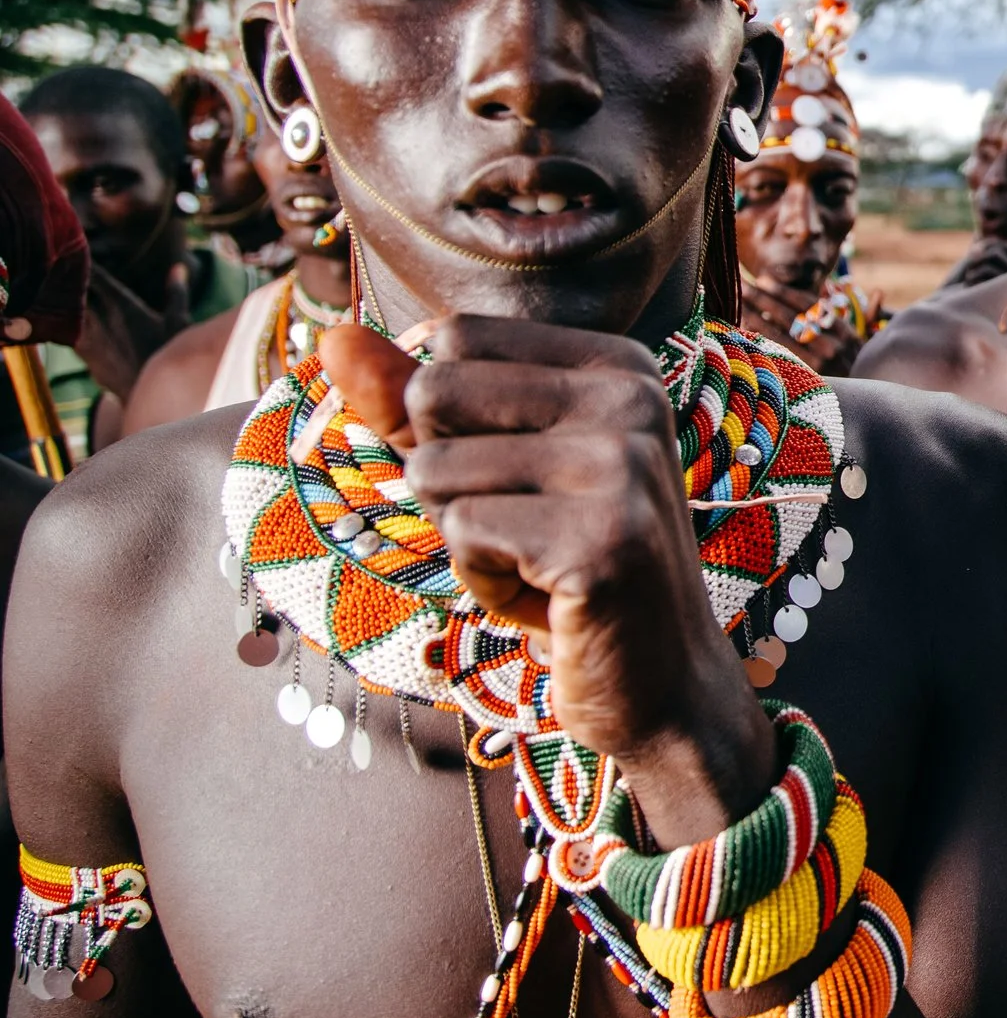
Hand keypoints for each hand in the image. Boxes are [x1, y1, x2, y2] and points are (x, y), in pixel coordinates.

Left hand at [76, 260, 189, 400]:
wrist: (158, 397)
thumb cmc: (172, 357)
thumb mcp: (179, 322)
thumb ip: (175, 294)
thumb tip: (178, 268)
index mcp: (123, 305)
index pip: (95, 277)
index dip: (85, 264)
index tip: (80, 254)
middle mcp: (102, 320)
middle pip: (76, 293)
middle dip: (72, 283)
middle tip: (71, 274)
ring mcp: (91, 340)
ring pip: (70, 315)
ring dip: (71, 307)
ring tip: (72, 299)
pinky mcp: (87, 359)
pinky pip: (73, 338)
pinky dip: (74, 330)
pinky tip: (80, 330)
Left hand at [387, 316, 773, 842]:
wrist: (662, 681)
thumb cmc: (567, 565)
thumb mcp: (494, 468)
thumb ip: (416, 401)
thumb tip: (333, 337)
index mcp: (618, 365)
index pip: (456, 339)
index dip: (447, 417)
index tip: (518, 474)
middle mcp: (632, 399)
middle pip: (435, 393)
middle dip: (442, 473)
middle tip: (519, 527)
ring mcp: (624, 466)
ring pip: (435, 470)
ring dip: (462, 538)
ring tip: (536, 566)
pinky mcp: (603, 539)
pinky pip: (462, 534)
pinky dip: (483, 582)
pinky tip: (547, 601)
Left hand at [742, 275, 878, 377]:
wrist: (860, 402)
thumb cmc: (847, 365)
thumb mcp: (847, 340)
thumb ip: (826, 319)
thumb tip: (797, 291)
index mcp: (844, 333)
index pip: (809, 306)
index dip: (783, 291)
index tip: (762, 279)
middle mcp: (832, 349)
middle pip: (790, 318)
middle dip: (763, 299)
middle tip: (741, 284)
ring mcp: (817, 368)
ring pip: (778, 336)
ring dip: (754, 317)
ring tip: (736, 304)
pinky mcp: (803, 381)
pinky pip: (775, 355)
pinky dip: (758, 340)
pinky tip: (743, 330)